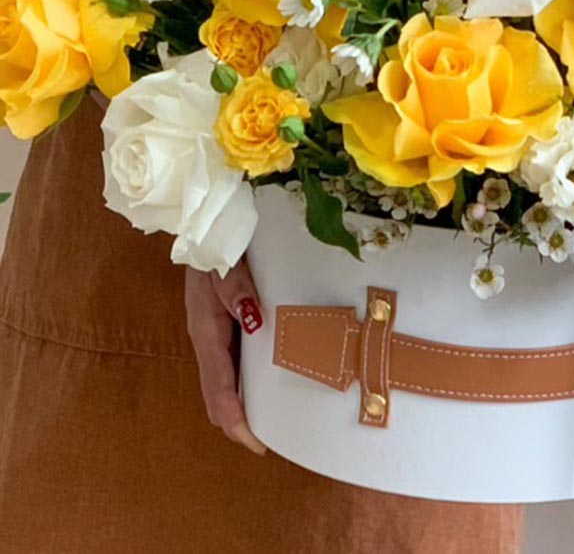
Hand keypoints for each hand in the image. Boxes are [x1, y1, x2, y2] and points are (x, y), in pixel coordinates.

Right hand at [184, 259, 267, 455]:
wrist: (201, 227)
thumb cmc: (214, 244)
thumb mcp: (223, 263)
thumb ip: (236, 289)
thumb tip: (254, 318)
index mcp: (206, 333)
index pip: (218, 392)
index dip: (236, 422)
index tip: (258, 444)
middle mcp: (207, 340)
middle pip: (217, 397)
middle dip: (238, 423)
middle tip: (271, 439)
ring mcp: (213, 334)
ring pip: (224, 383)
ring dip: (242, 405)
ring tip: (273, 419)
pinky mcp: (222, 326)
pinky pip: (232, 364)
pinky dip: (245, 383)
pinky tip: (267, 380)